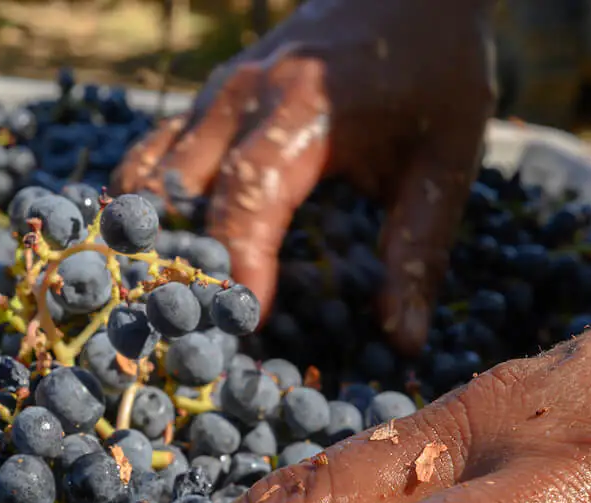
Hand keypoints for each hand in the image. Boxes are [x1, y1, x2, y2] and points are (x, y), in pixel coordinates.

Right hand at [112, 0, 493, 352]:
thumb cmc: (433, 74)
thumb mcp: (446, 159)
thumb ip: (421, 249)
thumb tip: (402, 340)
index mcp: (302, 109)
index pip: (249, 191)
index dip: (240, 260)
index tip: (245, 323)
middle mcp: (239, 98)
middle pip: (176, 189)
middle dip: (180, 267)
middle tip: (194, 341)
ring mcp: (210, 98)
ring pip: (146, 177)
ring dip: (150, 245)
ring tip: (167, 315)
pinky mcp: (200, 105)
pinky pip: (147, 162)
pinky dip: (144, 216)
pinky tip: (155, 269)